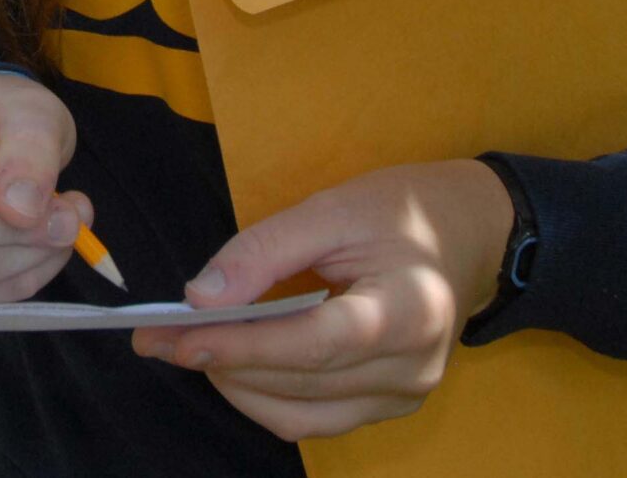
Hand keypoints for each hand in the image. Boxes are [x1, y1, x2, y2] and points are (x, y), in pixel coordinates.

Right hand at [0, 73, 94, 302]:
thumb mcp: (30, 109)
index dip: (1, 176)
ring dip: (29, 257)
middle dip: (20, 230)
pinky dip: (20, 279)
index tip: (56, 185)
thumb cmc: (3, 116)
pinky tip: (43, 250)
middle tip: (72, 218)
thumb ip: (31, 149)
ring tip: (64, 228)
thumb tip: (24, 212)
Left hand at [133, 160, 512, 443]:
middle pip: (301, 383)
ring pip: (302, 415)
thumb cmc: (403, 210)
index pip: (313, 344)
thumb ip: (264, 249)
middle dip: (222, 364)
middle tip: (157, 338)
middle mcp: (412, 369)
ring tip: (187, 348)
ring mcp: (405, 395)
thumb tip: (199, 296)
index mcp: (408, 311)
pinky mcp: (390, 404)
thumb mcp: (332, 208)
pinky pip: (317, 419)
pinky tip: (235, 364)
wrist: (469, 233)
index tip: (178, 337)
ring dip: (238, 386)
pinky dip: (268, 397)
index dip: (243, 347)